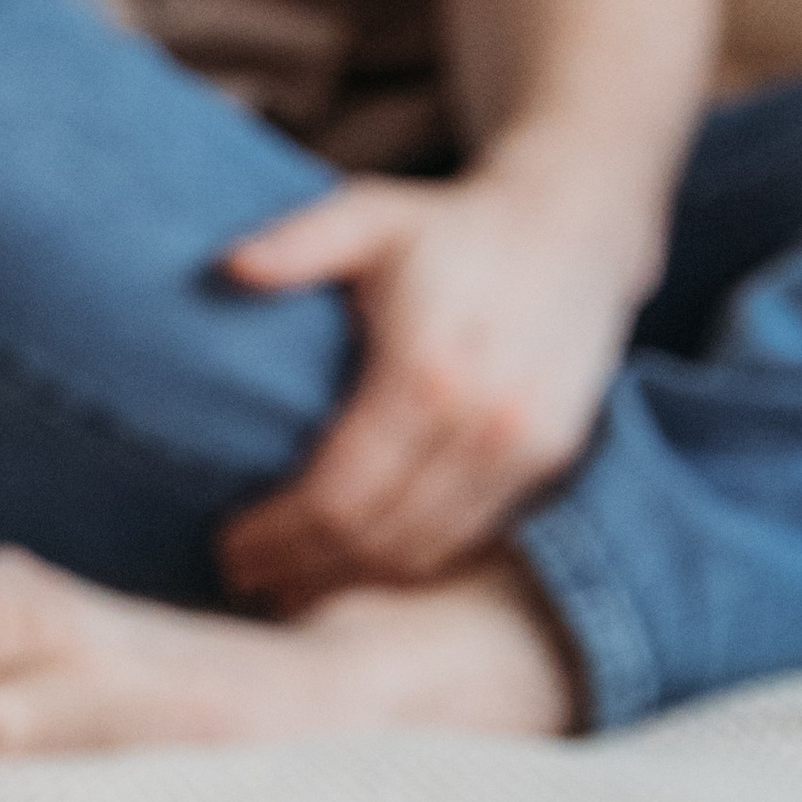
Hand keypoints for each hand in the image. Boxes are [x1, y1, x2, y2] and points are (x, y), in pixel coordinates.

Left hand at [218, 155, 640, 606]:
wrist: (574, 229)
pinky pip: (471, 538)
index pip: (337, 493)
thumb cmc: (449, 227)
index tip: (228, 544)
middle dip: (303, 566)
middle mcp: (482, 425)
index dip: (277, 533)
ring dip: (355, 579)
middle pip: (375, 536)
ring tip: (290, 585)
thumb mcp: (370, 215)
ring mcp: (523, 450)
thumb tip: (229, 266)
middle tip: (243, 576)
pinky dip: (412, 565)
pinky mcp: (551, 462)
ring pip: (425, 550)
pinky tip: (363, 568)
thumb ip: (299, 242)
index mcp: (424, 373)